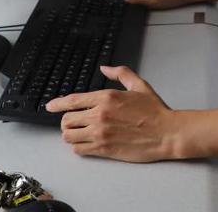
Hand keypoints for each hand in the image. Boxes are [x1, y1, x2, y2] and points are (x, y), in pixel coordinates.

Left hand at [48, 66, 179, 161]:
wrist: (167, 133)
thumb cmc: (155, 111)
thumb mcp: (139, 85)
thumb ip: (121, 73)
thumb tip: (105, 68)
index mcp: (106, 97)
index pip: (73, 100)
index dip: (57, 104)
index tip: (50, 106)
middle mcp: (100, 115)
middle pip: (67, 120)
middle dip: (66, 121)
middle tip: (72, 122)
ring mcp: (100, 133)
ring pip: (69, 136)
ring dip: (70, 135)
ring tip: (77, 133)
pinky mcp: (104, 149)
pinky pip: (79, 150)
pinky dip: (78, 147)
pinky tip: (85, 144)